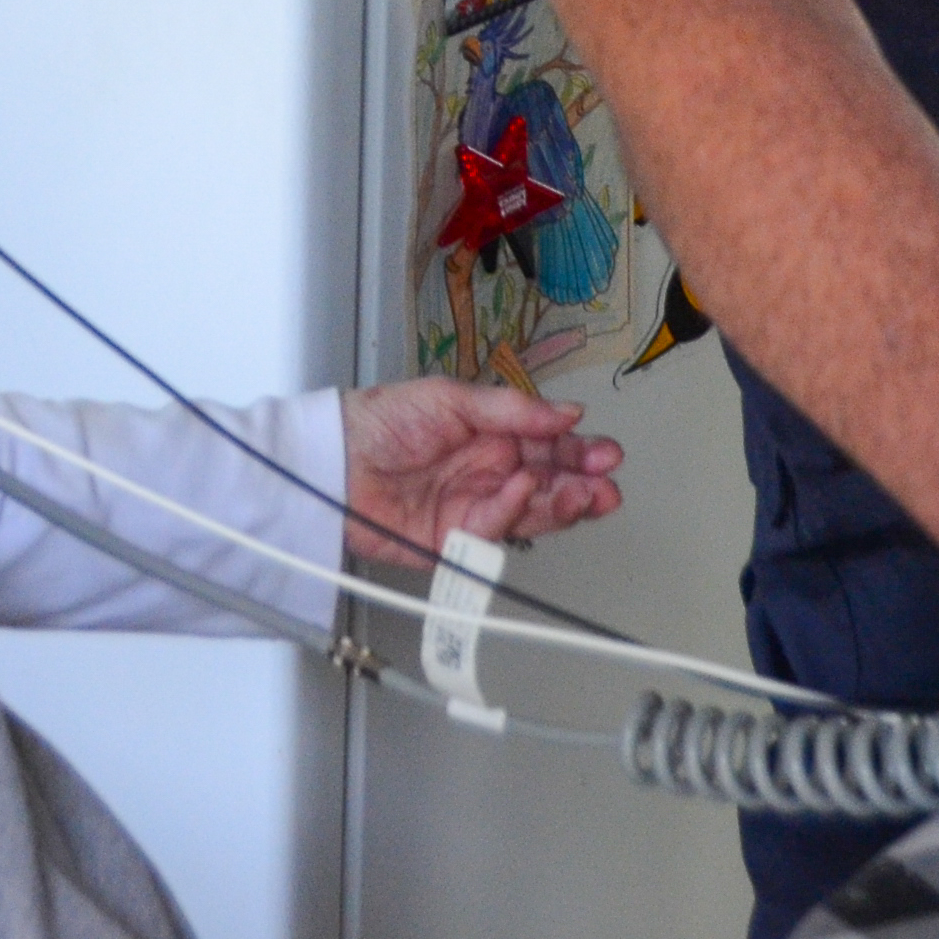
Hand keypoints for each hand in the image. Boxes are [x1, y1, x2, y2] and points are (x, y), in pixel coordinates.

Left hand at [340, 376, 624, 568]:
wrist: (332, 462)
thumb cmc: (381, 420)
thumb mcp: (450, 398)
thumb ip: (511, 410)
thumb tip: (566, 412)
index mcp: (491, 435)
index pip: (548, 447)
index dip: (578, 451)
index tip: (606, 453)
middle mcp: (488, 472)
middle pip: (549, 484)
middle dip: (582, 485)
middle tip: (606, 484)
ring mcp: (474, 507)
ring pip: (532, 512)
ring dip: (563, 505)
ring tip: (587, 495)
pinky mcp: (454, 540)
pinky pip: (495, 529)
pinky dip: (514, 509)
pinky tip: (526, 488)